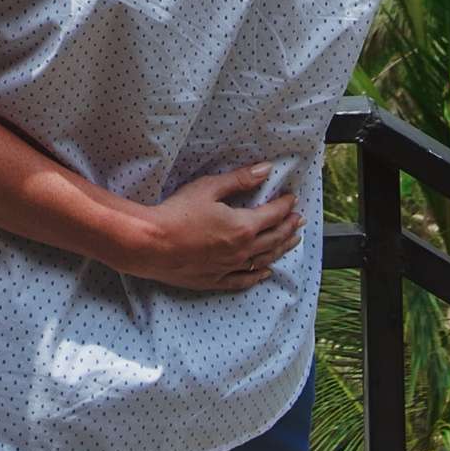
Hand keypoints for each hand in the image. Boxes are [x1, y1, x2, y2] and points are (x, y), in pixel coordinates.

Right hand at [115, 163, 299, 291]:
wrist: (150, 244)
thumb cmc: (177, 213)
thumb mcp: (208, 187)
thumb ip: (240, 180)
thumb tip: (265, 169)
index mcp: (243, 226)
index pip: (273, 215)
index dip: (285, 205)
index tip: (292, 199)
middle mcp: (242, 250)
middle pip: (274, 238)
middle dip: (289, 227)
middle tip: (299, 220)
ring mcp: (229, 268)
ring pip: (264, 259)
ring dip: (281, 249)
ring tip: (292, 241)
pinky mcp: (215, 280)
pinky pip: (244, 281)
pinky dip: (258, 275)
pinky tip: (266, 272)